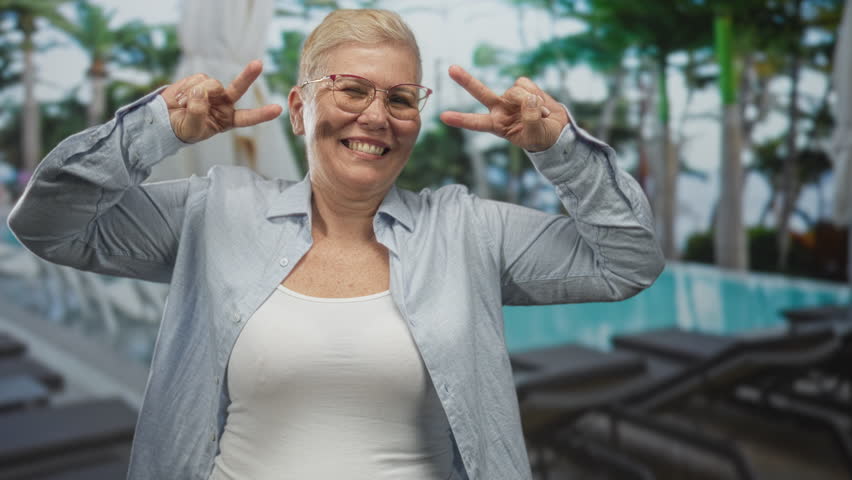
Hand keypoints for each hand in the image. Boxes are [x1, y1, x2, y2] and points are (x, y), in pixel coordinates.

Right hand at [160, 60, 282, 143]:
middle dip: (248, 75)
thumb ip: (198, 113)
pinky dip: (187, 88)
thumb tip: (201, 93)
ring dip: (197, 92)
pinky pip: (197, 79)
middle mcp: (224, 103)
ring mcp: (213, 91)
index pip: (247, 118)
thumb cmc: (182, 129)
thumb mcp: (192, 128)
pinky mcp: (200, 80)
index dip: (262, 114)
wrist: (165, 119)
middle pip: (238, 88)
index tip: (278, 109)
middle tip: (258, 64)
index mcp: (227, 120)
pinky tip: (181, 97)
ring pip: (212, 84)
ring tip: (184, 105)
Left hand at [440, 65, 568, 151]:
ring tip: (540, 114)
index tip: (443, 116)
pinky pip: (527, 84)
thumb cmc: (542, 137)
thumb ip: (531, 118)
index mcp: (497, 125)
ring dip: (531, 101)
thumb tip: (528, 98)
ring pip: (515, 90)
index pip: (476, 123)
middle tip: (451, 69)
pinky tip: (541, 104)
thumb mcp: (535, 135)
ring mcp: (511, 97)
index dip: (461, 119)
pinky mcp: (524, 87)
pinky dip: (537, 93)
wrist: (557, 129)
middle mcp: (500, 109)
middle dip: (466, 80)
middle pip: (480, 93)